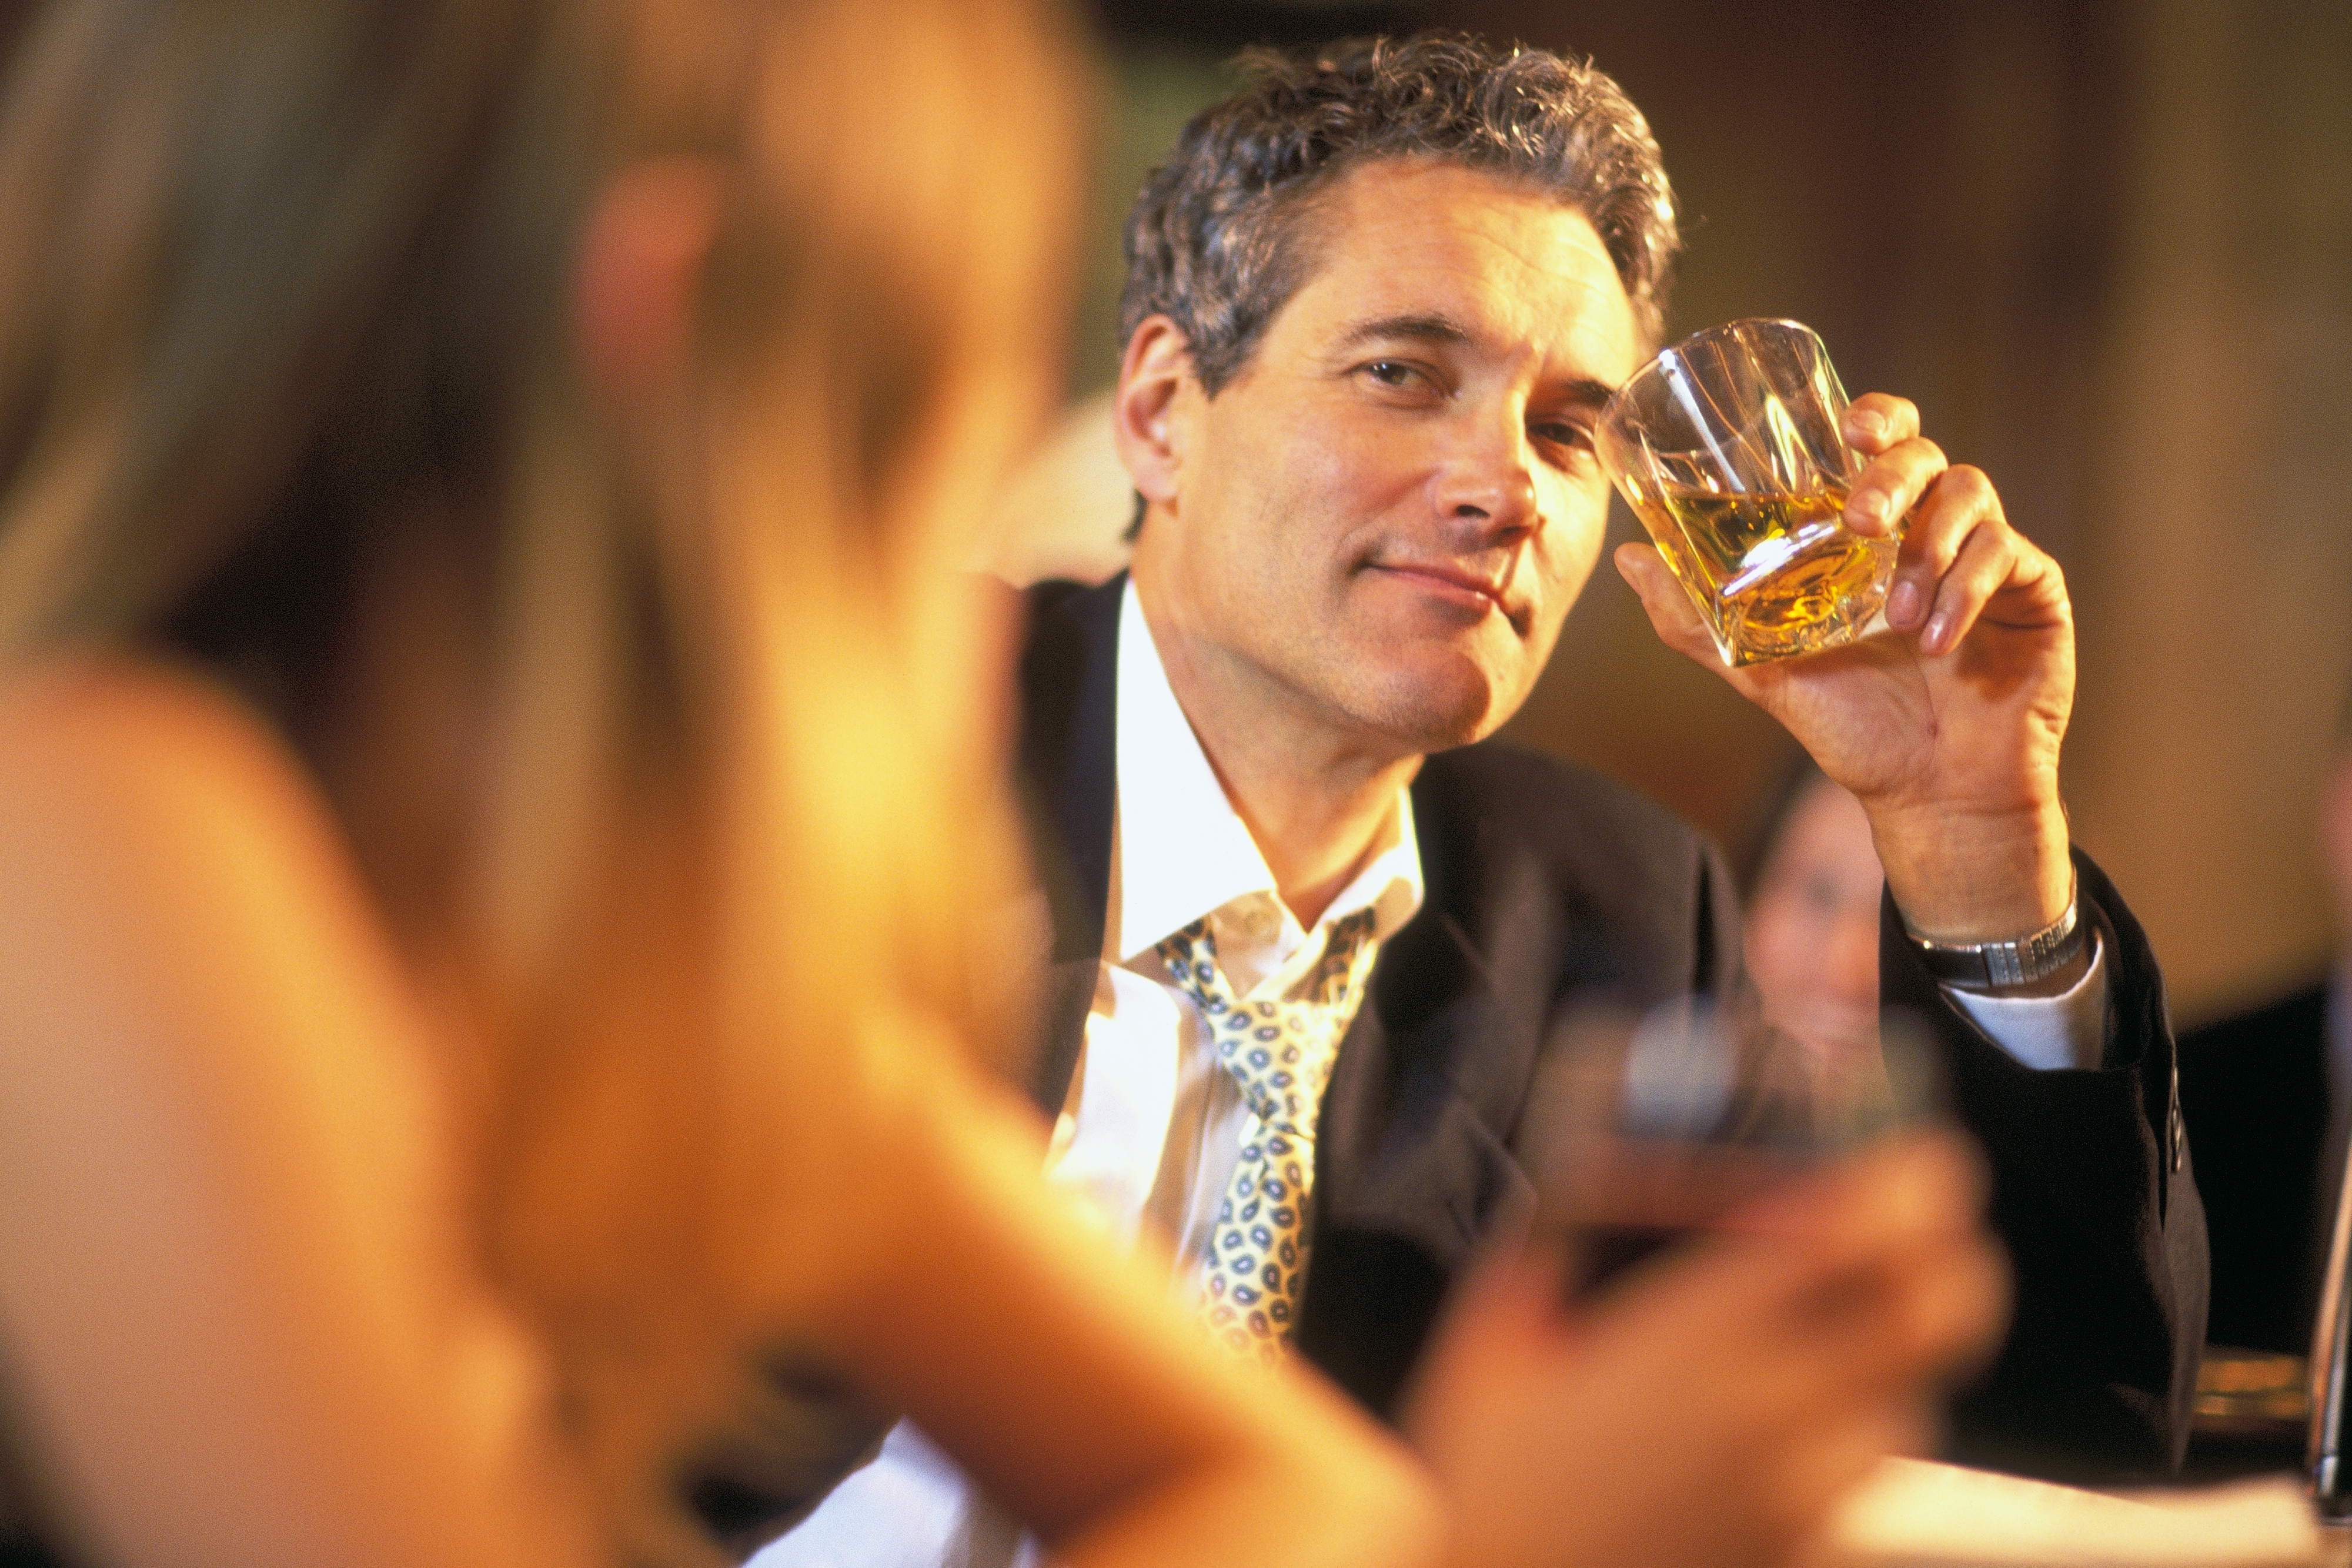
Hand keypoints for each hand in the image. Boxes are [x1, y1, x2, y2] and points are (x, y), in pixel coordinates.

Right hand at [1402, 1133, 2007, 1567]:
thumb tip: (1584, 1196)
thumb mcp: (1494, 1342)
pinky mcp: (1799, 1549)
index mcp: (1698, 1341)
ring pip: (1912, 1399)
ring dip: (1896, 1348)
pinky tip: (1793, 1411)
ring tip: (1844, 1322)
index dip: (1911, 1183)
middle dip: (1948, 1256)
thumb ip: (1547, 1252)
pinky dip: (1855, 1423)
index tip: (1917, 1156)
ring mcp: (1800, 1494)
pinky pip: (1865, 1472)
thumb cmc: (1489, 1492)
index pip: (1858, 1239)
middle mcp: (1773, 1415)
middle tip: (1923, 1225)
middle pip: (1934, 1316)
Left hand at [1614, 394, 2072, 940]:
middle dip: (1892, 473)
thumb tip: (1627, 557)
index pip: (1882, 443)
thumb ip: (1697, 618)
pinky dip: (1967, 591)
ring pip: (1971, 495)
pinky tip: (1938, 641)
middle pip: (1926, 453)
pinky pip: (2009, 554)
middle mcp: (1931, 530)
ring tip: (1898, 617)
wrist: (1927, 792)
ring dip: (1927, 547)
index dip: (1875, 418)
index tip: (1847, 431)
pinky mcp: (2034, 589)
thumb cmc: (1853, 724)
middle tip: (1860, 518)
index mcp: (1874, 533)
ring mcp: (1987, 555)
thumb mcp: (1762, 669)